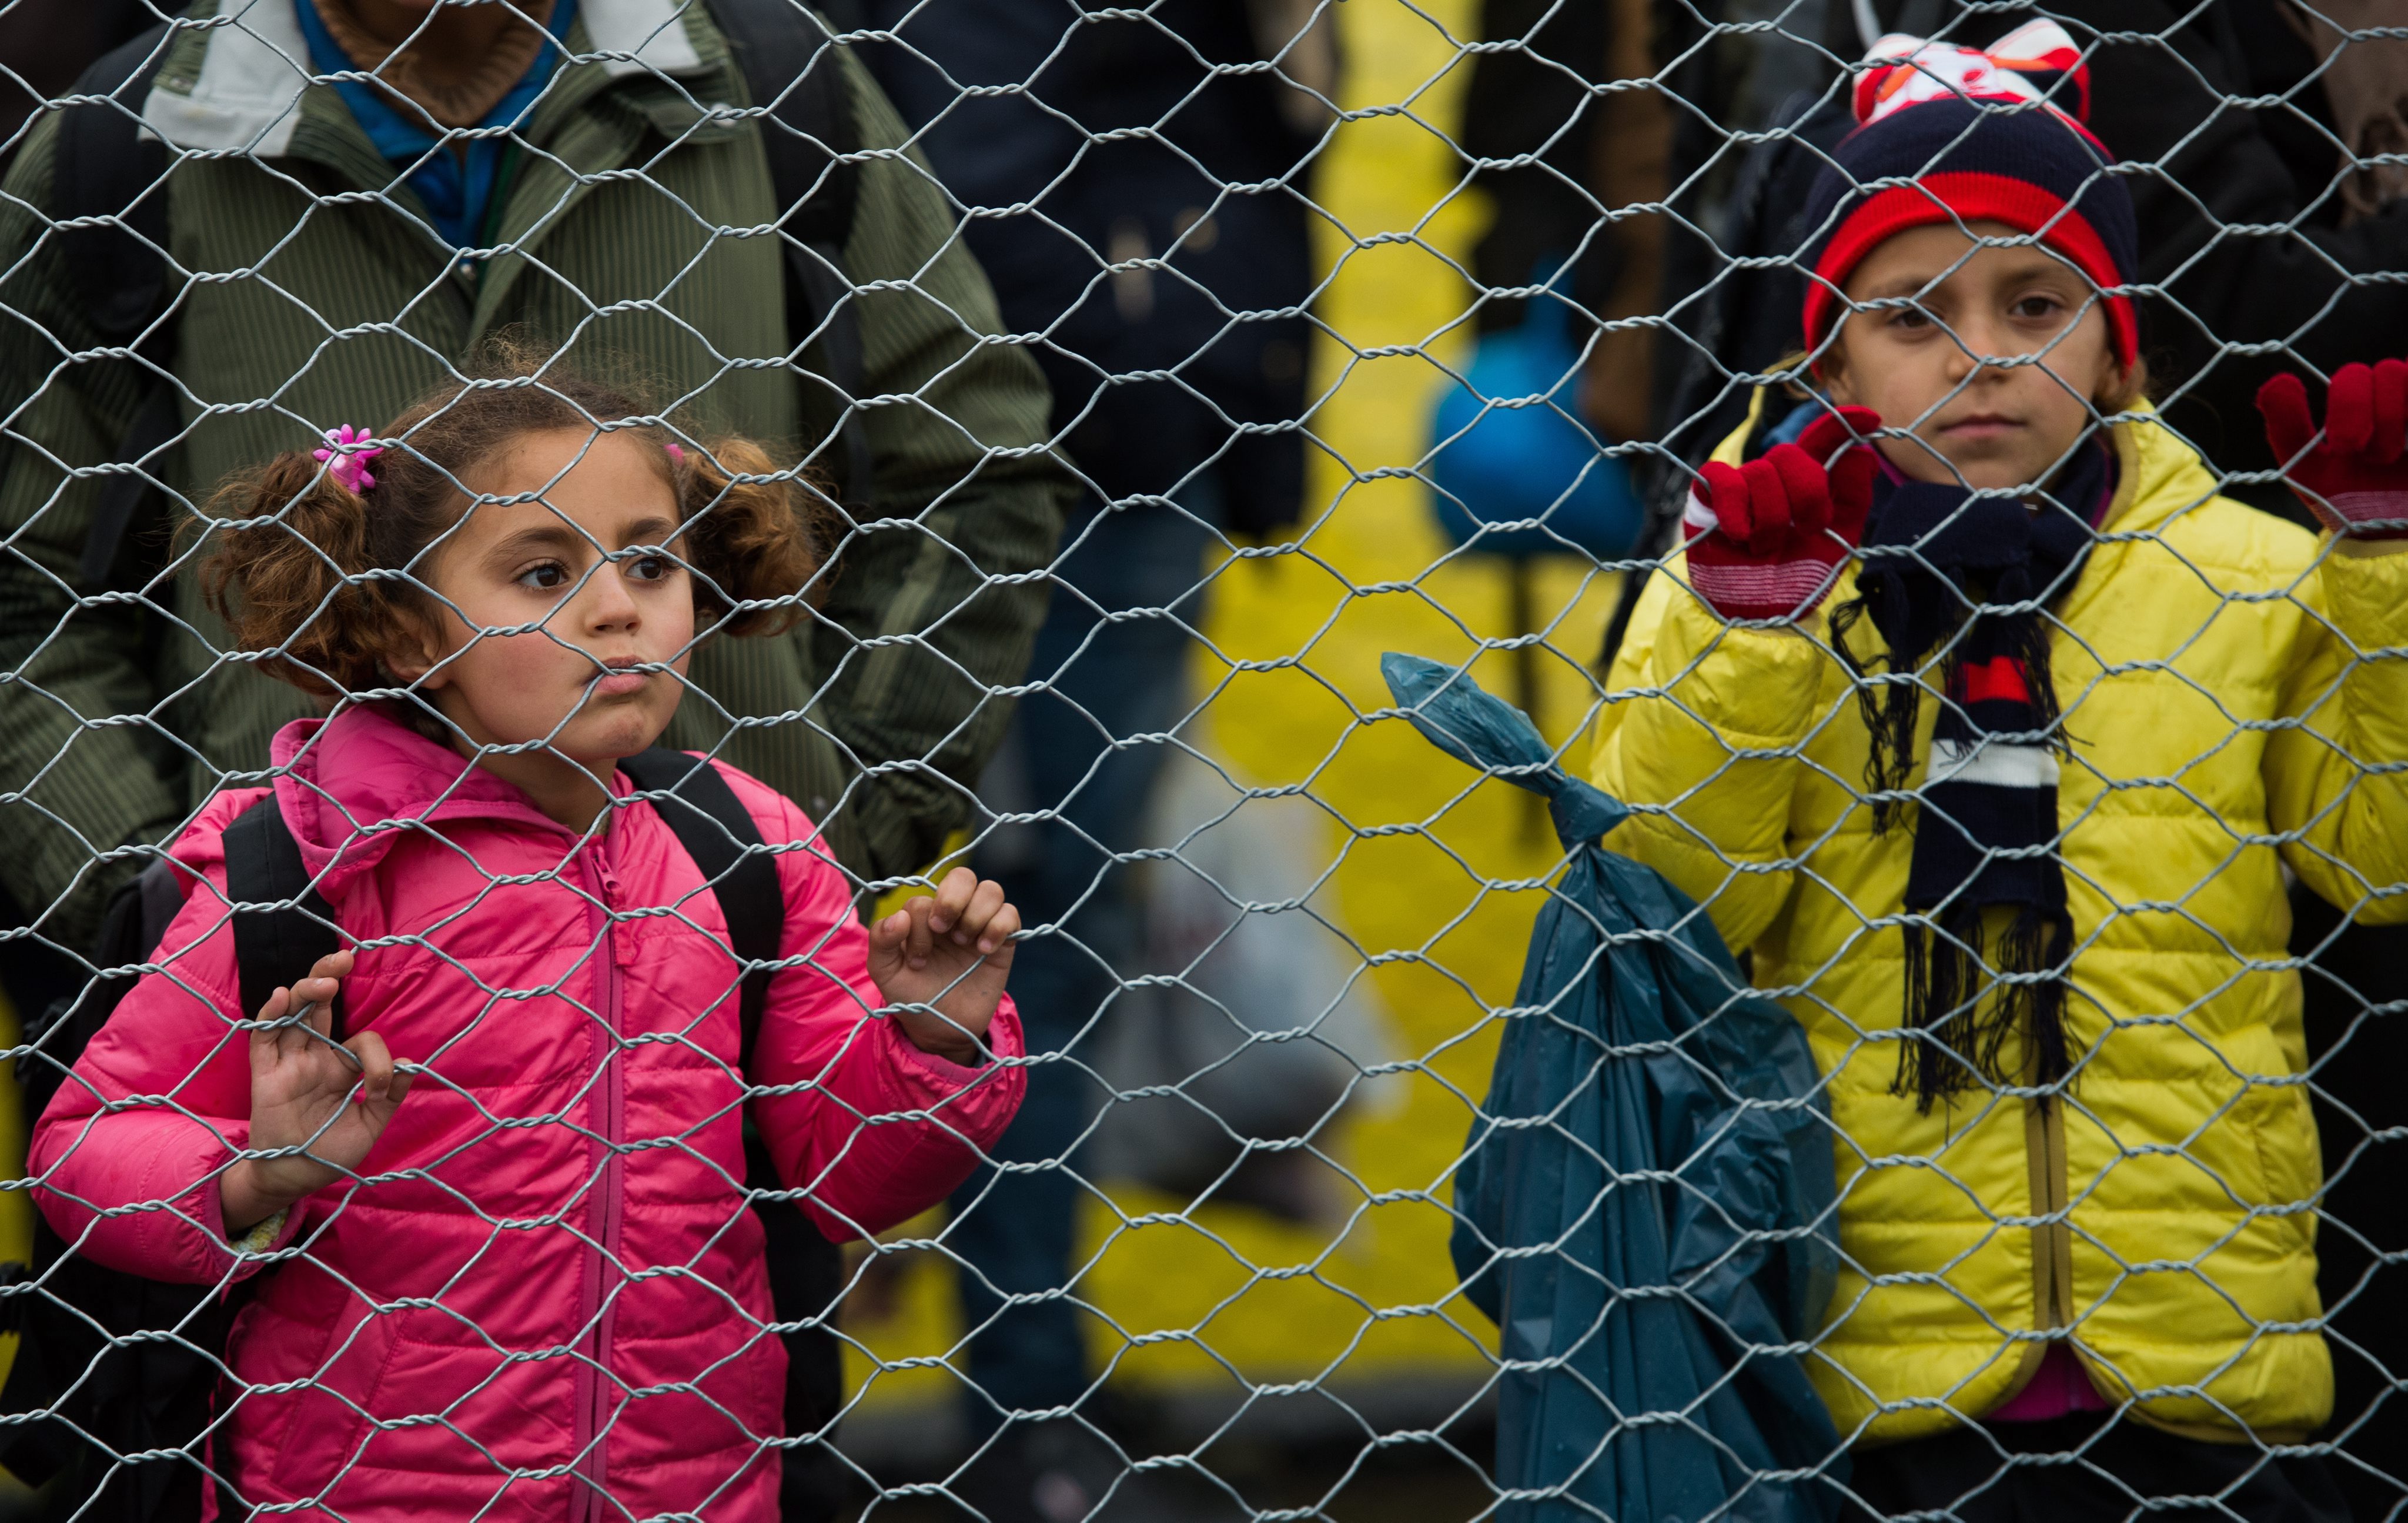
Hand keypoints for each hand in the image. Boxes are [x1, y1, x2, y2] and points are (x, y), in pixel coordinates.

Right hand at [219, 951, 411, 1235]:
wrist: (296, 1179)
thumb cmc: (332, 1151)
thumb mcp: (370, 1124)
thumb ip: (390, 1096)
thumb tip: (412, 1064)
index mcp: (341, 1067)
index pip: (360, 1041)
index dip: (376, 1056)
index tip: (380, 1083)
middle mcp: (314, 1058)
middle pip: (320, 1007)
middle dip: (330, 979)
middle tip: (344, 958)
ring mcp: (288, 1064)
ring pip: (293, 1016)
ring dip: (307, 993)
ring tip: (324, 980)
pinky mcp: (265, 1076)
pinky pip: (264, 1040)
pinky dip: (271, 1017)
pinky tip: (284, 997)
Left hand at [866, 867, 1018, 1064]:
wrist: (942, 1030)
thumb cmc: (913, 997)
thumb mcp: (886, 972)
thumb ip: (881, 941)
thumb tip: (899, 917)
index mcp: (924, 917)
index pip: (925, 898)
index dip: (919, 925)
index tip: (918, 960)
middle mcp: (954, 914)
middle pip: (963, 876)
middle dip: (952, 899)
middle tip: (942, 930)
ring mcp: (980, 925)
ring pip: (990, 889)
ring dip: (976, 913)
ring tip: (966, 944)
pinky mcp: (1003, 941)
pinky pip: (1011, 914)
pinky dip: (998, 927)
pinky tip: (984, 951)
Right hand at [1684, 406, 1882, 619]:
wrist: (1760, 612)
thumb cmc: (1798, 575)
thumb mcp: (1838, 540)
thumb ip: (1853, 497)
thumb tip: (1862, 455)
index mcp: (1808, 482)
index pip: (1823, 440)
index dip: (1843, 423)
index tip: (1871, 418)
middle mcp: (1775, 477)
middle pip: (1792, 454)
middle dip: (1806, 496)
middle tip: (1805, 530)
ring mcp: (1741, 484)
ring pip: (1760, 473)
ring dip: (1770, 520)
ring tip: (1765, 548)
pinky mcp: (1708, 498)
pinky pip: (1723, 480)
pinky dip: (1735, 510)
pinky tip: (1739, 535)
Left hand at [2259, 359, 2407, 540]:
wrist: (2385, 534)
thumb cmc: (2343, 499)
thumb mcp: (2307, 469)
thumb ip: (2288, 427)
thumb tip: (2279, 380)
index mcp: (2357, 406)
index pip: (2354, 374)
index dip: (2349, 404)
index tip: (2345, 448)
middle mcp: (2391, 400)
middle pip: (2387, 370)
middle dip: (2376, 416)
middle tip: (2372, 458)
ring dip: (2397, 417)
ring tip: (2392, 457)